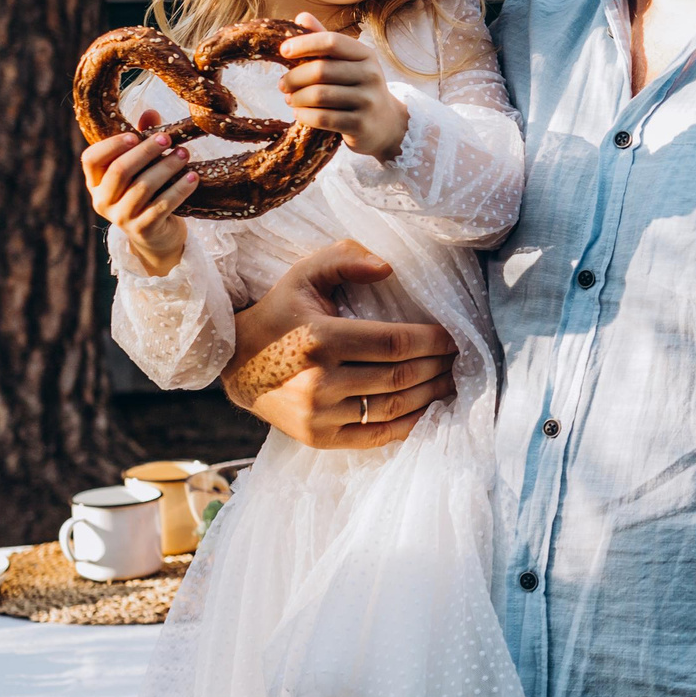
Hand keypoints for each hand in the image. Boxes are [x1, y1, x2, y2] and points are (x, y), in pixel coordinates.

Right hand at [81, 107, 195, 275]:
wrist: (157, 238)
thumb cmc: (148, 194)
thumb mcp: (141, 169)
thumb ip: (140, 141)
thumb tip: (150, 112)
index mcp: (96, 182)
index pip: (91, 159)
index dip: (111, 145)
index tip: (134, 135)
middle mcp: (102, 201)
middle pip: (120, 170)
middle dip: (146, 151)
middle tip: (168, 138)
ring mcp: (121, 218)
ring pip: (143, 187)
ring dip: (166, 167)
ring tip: (185, 154)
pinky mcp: (143, 230)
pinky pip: (162, 206)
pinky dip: (179, 189)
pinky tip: (193, 177)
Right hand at [224, 240, 457, 448]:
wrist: (236, 364)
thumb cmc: (280, 313)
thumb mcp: (305, 274)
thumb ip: (345, 258)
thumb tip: (388, 268)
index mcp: (321, 338)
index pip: (395, 342)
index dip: (433, 341)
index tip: (454, 338)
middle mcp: (320, 381)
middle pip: (400, 376)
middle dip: (438, 367)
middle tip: (459, 359)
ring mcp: (319, 414)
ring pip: (394, 408)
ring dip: (431, 395)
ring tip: (451, 382)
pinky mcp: (318, 438)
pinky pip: (376, 436)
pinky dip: (409, 425)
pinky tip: (428, 410)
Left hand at [281, 12, 407, 161]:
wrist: (386, 124)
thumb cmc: (358, 88)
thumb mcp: (348, 62)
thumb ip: (325, 42)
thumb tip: (301, 17)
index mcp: (366, 55)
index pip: (331, 41)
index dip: (304, 43)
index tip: (284, 51)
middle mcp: (370, 75)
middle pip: (321, 70)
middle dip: (294, 77)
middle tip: (283, 84)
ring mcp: (367, 101)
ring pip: (319, 95)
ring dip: (297, 98)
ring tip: (290, 99)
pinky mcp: (360, 125)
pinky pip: (323, 118)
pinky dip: (304, 115)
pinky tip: (300, 113)